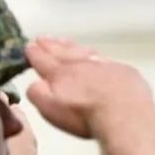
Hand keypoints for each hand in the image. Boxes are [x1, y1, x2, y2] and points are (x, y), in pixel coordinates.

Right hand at [25, 36, 154, 139]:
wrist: (125, 114)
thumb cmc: (85, 116)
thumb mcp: (52, 109)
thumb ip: (38, 93)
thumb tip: (35, 83)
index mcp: (60, 74)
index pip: (43, 60)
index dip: (35, 54)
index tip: (28, 46)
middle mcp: (81, 64)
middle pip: (62, 52)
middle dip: (51, 45)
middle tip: (42, 38)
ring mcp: (103, 65)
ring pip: (83, 51)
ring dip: (71, 46)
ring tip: (63, 41)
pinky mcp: (123, 71)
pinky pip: (104, 58)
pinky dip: (94, 55)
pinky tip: (94, 56)